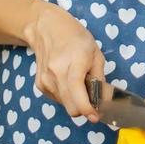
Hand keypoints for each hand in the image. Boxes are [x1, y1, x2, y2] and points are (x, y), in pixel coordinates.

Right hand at [23, 5, 103, 119]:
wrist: (46, 27)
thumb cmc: (75, 37)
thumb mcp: (95, 53)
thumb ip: (99, 78)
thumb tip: (104, 102)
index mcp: (74, 62)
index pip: (78, 94)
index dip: (88, 109)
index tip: (96, 116)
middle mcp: (56, 73)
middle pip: (71, 107)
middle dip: (84, 108)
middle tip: (93, 99)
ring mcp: (46, 80)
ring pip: (65, 105)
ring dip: (75, 100)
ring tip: (78, 82)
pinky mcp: (40, 84)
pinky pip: (57, 99)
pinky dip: (66, 96)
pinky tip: (66, 80)